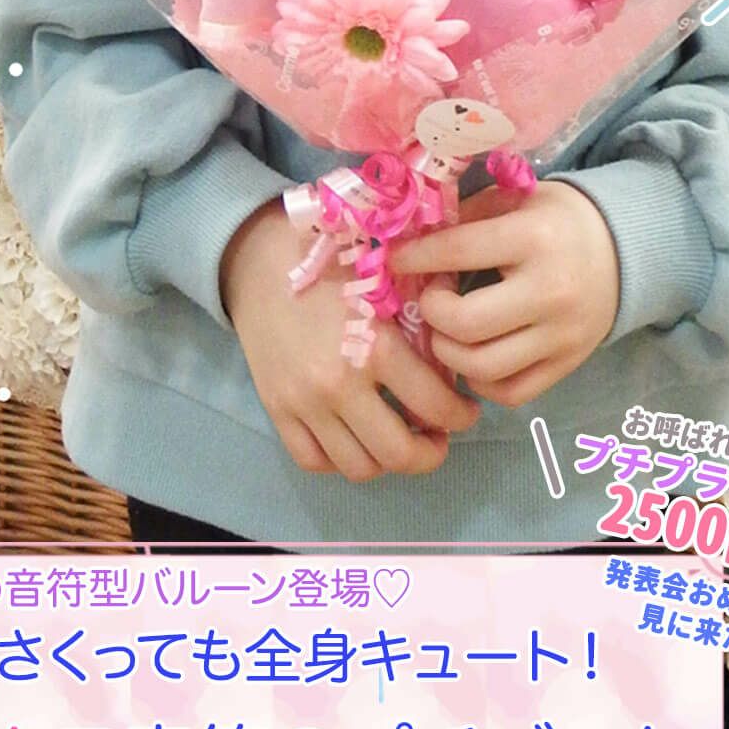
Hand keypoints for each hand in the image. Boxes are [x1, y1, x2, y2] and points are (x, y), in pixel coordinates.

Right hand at [220, 201, 479, 482]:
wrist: (262, 261)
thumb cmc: (335, 263)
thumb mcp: (388, 286)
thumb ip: (420, 330)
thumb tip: (455, 373)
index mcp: (375, 347)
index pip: (435, 407)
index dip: (461, 417)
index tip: (466, 411)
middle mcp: (338, 385)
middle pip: (398, 454)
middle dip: (430, 453)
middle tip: (438, 438)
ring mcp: (303, 403)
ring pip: (358, 467)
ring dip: (387, 461)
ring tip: (398, 439)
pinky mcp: (276, 409)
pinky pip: (313, 460)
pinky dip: (340, 460)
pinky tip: (356, 439)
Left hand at [390, 182, 618, 407]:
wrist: (626, 249)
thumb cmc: (557, 220)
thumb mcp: (518, 198)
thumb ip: (468, 217)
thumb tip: (410, 239)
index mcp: (535, 238)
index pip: (459, 252)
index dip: (416, 257)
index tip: (395, 259)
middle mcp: (551, 291)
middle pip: (467, 323)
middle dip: (433, 312)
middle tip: (433, 297)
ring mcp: (562, 335)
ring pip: (483, 367)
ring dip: (449, 351)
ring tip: (448, 328)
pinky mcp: (568, 364)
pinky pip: (510, 392)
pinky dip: (480, 380)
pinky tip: (475, 353)